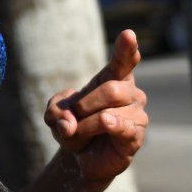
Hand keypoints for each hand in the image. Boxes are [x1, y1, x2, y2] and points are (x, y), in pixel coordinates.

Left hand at [44, 29, 148, 182]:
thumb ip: (55, 112)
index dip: (127, 48)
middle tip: (72, 119)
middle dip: (82, 107)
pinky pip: (122, 128)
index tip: (128, 34)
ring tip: (81, 135)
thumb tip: (68, 124)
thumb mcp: (55, 115)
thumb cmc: (74, 127)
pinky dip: (108, 127)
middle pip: (110, 89)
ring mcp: (137, 114)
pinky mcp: (136, 135)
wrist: (82, 156)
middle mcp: (130, 92)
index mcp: (113, 78)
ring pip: (107, 114)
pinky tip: (106, 124)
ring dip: (84, 128)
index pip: (124, 59)